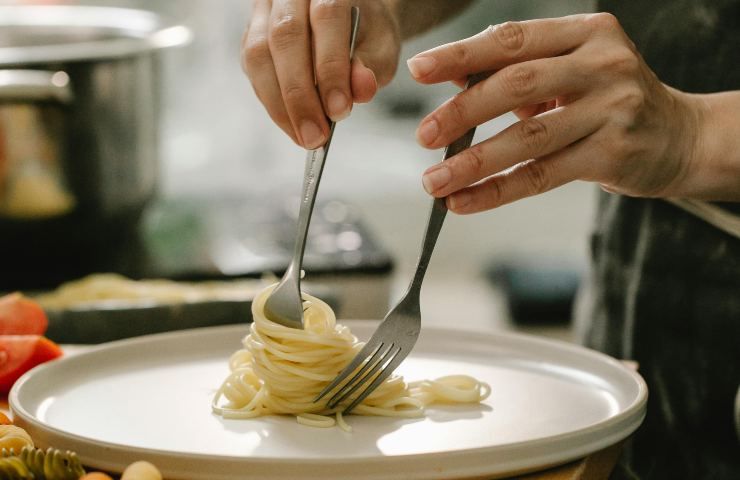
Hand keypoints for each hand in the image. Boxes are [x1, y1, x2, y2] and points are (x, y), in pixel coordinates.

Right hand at [243, 0, 400, 147]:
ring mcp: (264, 11)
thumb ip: (372, 67)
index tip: (339, 110)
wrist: (349, 18)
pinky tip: (292, 124)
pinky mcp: (251, 35)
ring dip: (280, 105)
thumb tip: (361, 90)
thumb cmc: (365, 33)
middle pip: (284, 38)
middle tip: (315, 136)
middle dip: (300, 96)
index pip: (326, 20)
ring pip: (258, 55)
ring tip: (304, 136)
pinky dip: (272, 102)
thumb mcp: (381, 47)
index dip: (331, 69)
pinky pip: (252, 70)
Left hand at [408, 13, 703, 213]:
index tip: (418, 70)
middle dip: (463, 111)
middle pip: (518, 84)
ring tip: (434, 182)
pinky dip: (497, 191)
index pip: (513, 38)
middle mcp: (603, 65)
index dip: (462, 55)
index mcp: (587, 33)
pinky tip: (464, 202)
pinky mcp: (613, 155)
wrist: (679, 137)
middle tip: (423, 134)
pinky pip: (542, 176)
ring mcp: (612, 110)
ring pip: (528, 137)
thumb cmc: (608, 100)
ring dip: (473, 162)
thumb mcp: (570, 70)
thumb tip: (451, 79)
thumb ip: (517, 70)